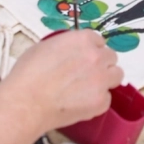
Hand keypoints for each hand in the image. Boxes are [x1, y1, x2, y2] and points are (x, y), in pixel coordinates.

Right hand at [4, 29, 122, 129]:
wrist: (26, 102)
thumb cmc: (28, 74)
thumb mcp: (44, 47)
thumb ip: (64, 46)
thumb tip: (69, 53)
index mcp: (83, 40)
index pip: (99, 41)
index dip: (91, 50)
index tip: (84, 58)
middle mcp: (97, 57)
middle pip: (111, 57)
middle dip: (101, 64)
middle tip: (86, 74)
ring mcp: (102, 79)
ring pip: (116, 75)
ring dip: (106, 80)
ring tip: (89, 89)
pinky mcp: (101, 101)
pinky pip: (106, 99)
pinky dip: (96, 102)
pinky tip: (80, 104)